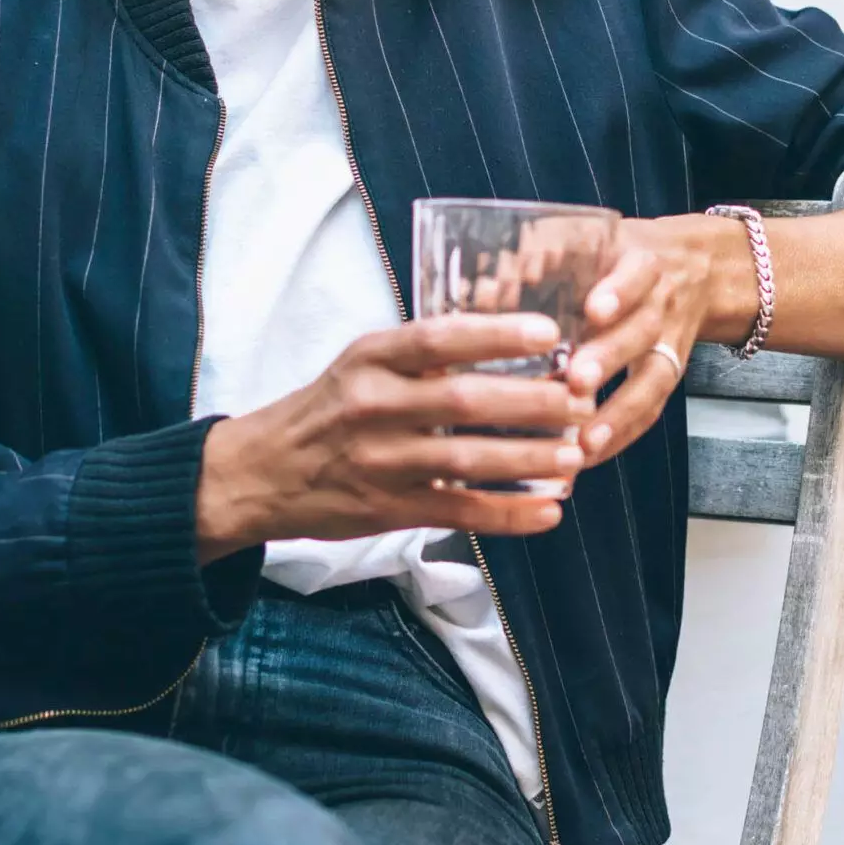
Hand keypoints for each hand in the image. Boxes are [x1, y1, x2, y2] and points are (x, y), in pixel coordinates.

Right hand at [197, 315, 594, 559]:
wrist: (261, 473)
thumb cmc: (328, 410)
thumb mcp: (362, 364)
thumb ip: (423, 356)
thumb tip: (510, 338)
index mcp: (370, 358)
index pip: (439, 337)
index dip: (497, 333)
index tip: (550, 330)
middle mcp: (374, 406)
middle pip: (465, 401)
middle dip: (533, 402)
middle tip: (582, 399)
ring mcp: (381, 462)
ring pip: (468, 461)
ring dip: (529, 459)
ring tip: (576, 454)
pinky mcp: (387, 510)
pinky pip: (459, 513)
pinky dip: (509, 514)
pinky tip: (549, 510)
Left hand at [566, 215, 754, 467]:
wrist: (697, 267)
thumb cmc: (620, 253)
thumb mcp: (594, 237)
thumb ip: (545, 252)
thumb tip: (484, 285)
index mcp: (642, 262)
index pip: (637, 274)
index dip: (619, 292)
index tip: (594, 310)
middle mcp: (662, 304)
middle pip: (642, 331)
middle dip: (610, 357)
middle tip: (576, 381)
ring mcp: (670, 343)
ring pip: (652, 379)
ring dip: (618, 413)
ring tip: (583, 442)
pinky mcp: (669, 375)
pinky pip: (651, 409)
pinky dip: (621, 435)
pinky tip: (588, 456)